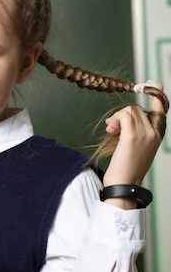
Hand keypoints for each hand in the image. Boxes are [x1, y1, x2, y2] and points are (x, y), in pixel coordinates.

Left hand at [102, 86, 164, 207]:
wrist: (124, 184)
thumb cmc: (127, 170)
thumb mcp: (137, 148)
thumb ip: (136, 133)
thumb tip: (125, 118)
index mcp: (157, 136)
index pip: (161, 111)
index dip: (157, 97)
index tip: (156, 86)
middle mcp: (154, 133)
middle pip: (138, 109)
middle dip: (123, 114)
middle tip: (113, 127)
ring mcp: (145, 134)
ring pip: (130, 110)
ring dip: (117, 118)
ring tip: (111, 130)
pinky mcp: (132, 136)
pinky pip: (124, 115)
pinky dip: (115, 120)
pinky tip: (111, 130)